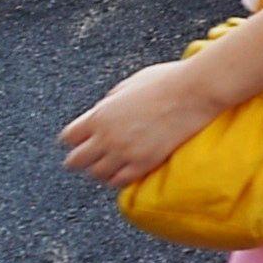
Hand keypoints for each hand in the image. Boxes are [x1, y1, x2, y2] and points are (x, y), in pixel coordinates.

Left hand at [57, 56, 227, 188]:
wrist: (194, 91)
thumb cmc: (166, 81)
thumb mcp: (129, 84)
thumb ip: (111, 101)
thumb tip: (105, 110)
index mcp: (100, 114)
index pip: (69, 137)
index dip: (75, 139)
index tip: (80, 140)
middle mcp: (107, 137)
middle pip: (76, 161)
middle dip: (81, 158)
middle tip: (90, 157)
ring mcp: (124, 153)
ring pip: (97, 174)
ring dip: (101, 169)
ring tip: (111, 164)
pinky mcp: (143, 164)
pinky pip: (119, 182)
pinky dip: (119, 178)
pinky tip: (126, 170)